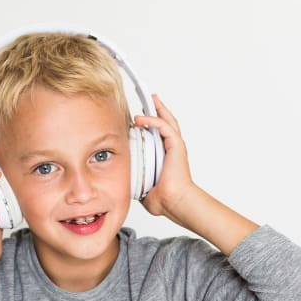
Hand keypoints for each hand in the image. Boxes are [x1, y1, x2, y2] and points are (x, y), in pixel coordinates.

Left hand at [133, 94, 198, 219]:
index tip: (141, 115)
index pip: (158, 134)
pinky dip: (153, 120)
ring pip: (167, 121)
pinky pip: (164, 127)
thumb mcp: (142, 183)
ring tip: (150, 98)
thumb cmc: (163, 198)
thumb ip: (135, 176)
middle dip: (158, 109)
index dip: (151, 122)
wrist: (174, 202)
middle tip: (150, 97)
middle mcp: (172, 148)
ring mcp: (175, 146)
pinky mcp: (176, 146)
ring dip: (157, 109)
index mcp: (165, 155)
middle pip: (166, 122)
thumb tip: (123, 177)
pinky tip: (141, 118)